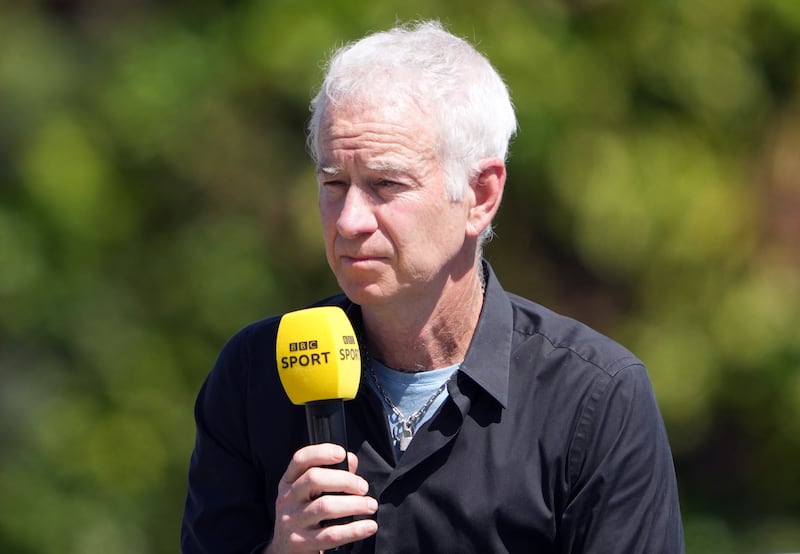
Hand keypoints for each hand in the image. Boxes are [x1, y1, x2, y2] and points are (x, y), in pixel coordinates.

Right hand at [264, 444, 378, 553]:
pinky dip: (354, 530)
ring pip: (325, 506)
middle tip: (363, 487)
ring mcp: (291, 521)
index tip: (342, 454)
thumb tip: (351, 460)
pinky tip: (369, 526)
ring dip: (354, 504)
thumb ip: (331, 474)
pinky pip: (331, 535)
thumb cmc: (303, 516)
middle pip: (314, 479)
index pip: (300, 459)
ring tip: (371, 506)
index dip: (321, 452)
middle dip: (345, 480)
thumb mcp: (309, 494)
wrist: (284, 551)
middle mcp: (287, 499)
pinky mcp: (300, 543)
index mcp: (289, 482)